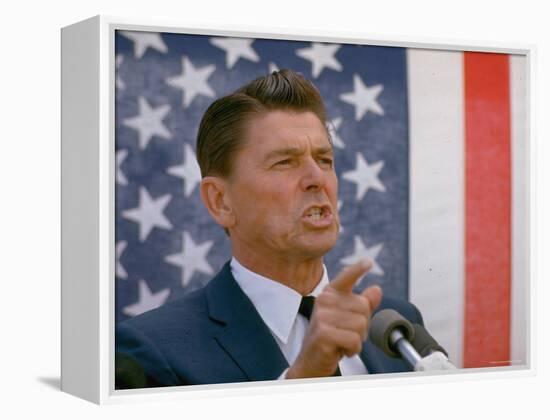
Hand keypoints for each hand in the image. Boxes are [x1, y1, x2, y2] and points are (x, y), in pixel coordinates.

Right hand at [286, 259, 382, 378]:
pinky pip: (354, 339)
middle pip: (364, 308)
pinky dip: (352, 349)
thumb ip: (363, 304)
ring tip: (341, 342)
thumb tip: (377, 289)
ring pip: (360, 325)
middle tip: (346, 334)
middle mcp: (324, 300)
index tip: (369, 261)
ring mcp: (322, 316)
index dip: (358, 269)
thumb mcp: (348, 319)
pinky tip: (339, 350)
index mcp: (330, 294)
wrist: (311, 361)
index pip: (347, 278)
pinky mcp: (323, 333)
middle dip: (362, 326)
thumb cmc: (330, 338)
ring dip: (357, 340)